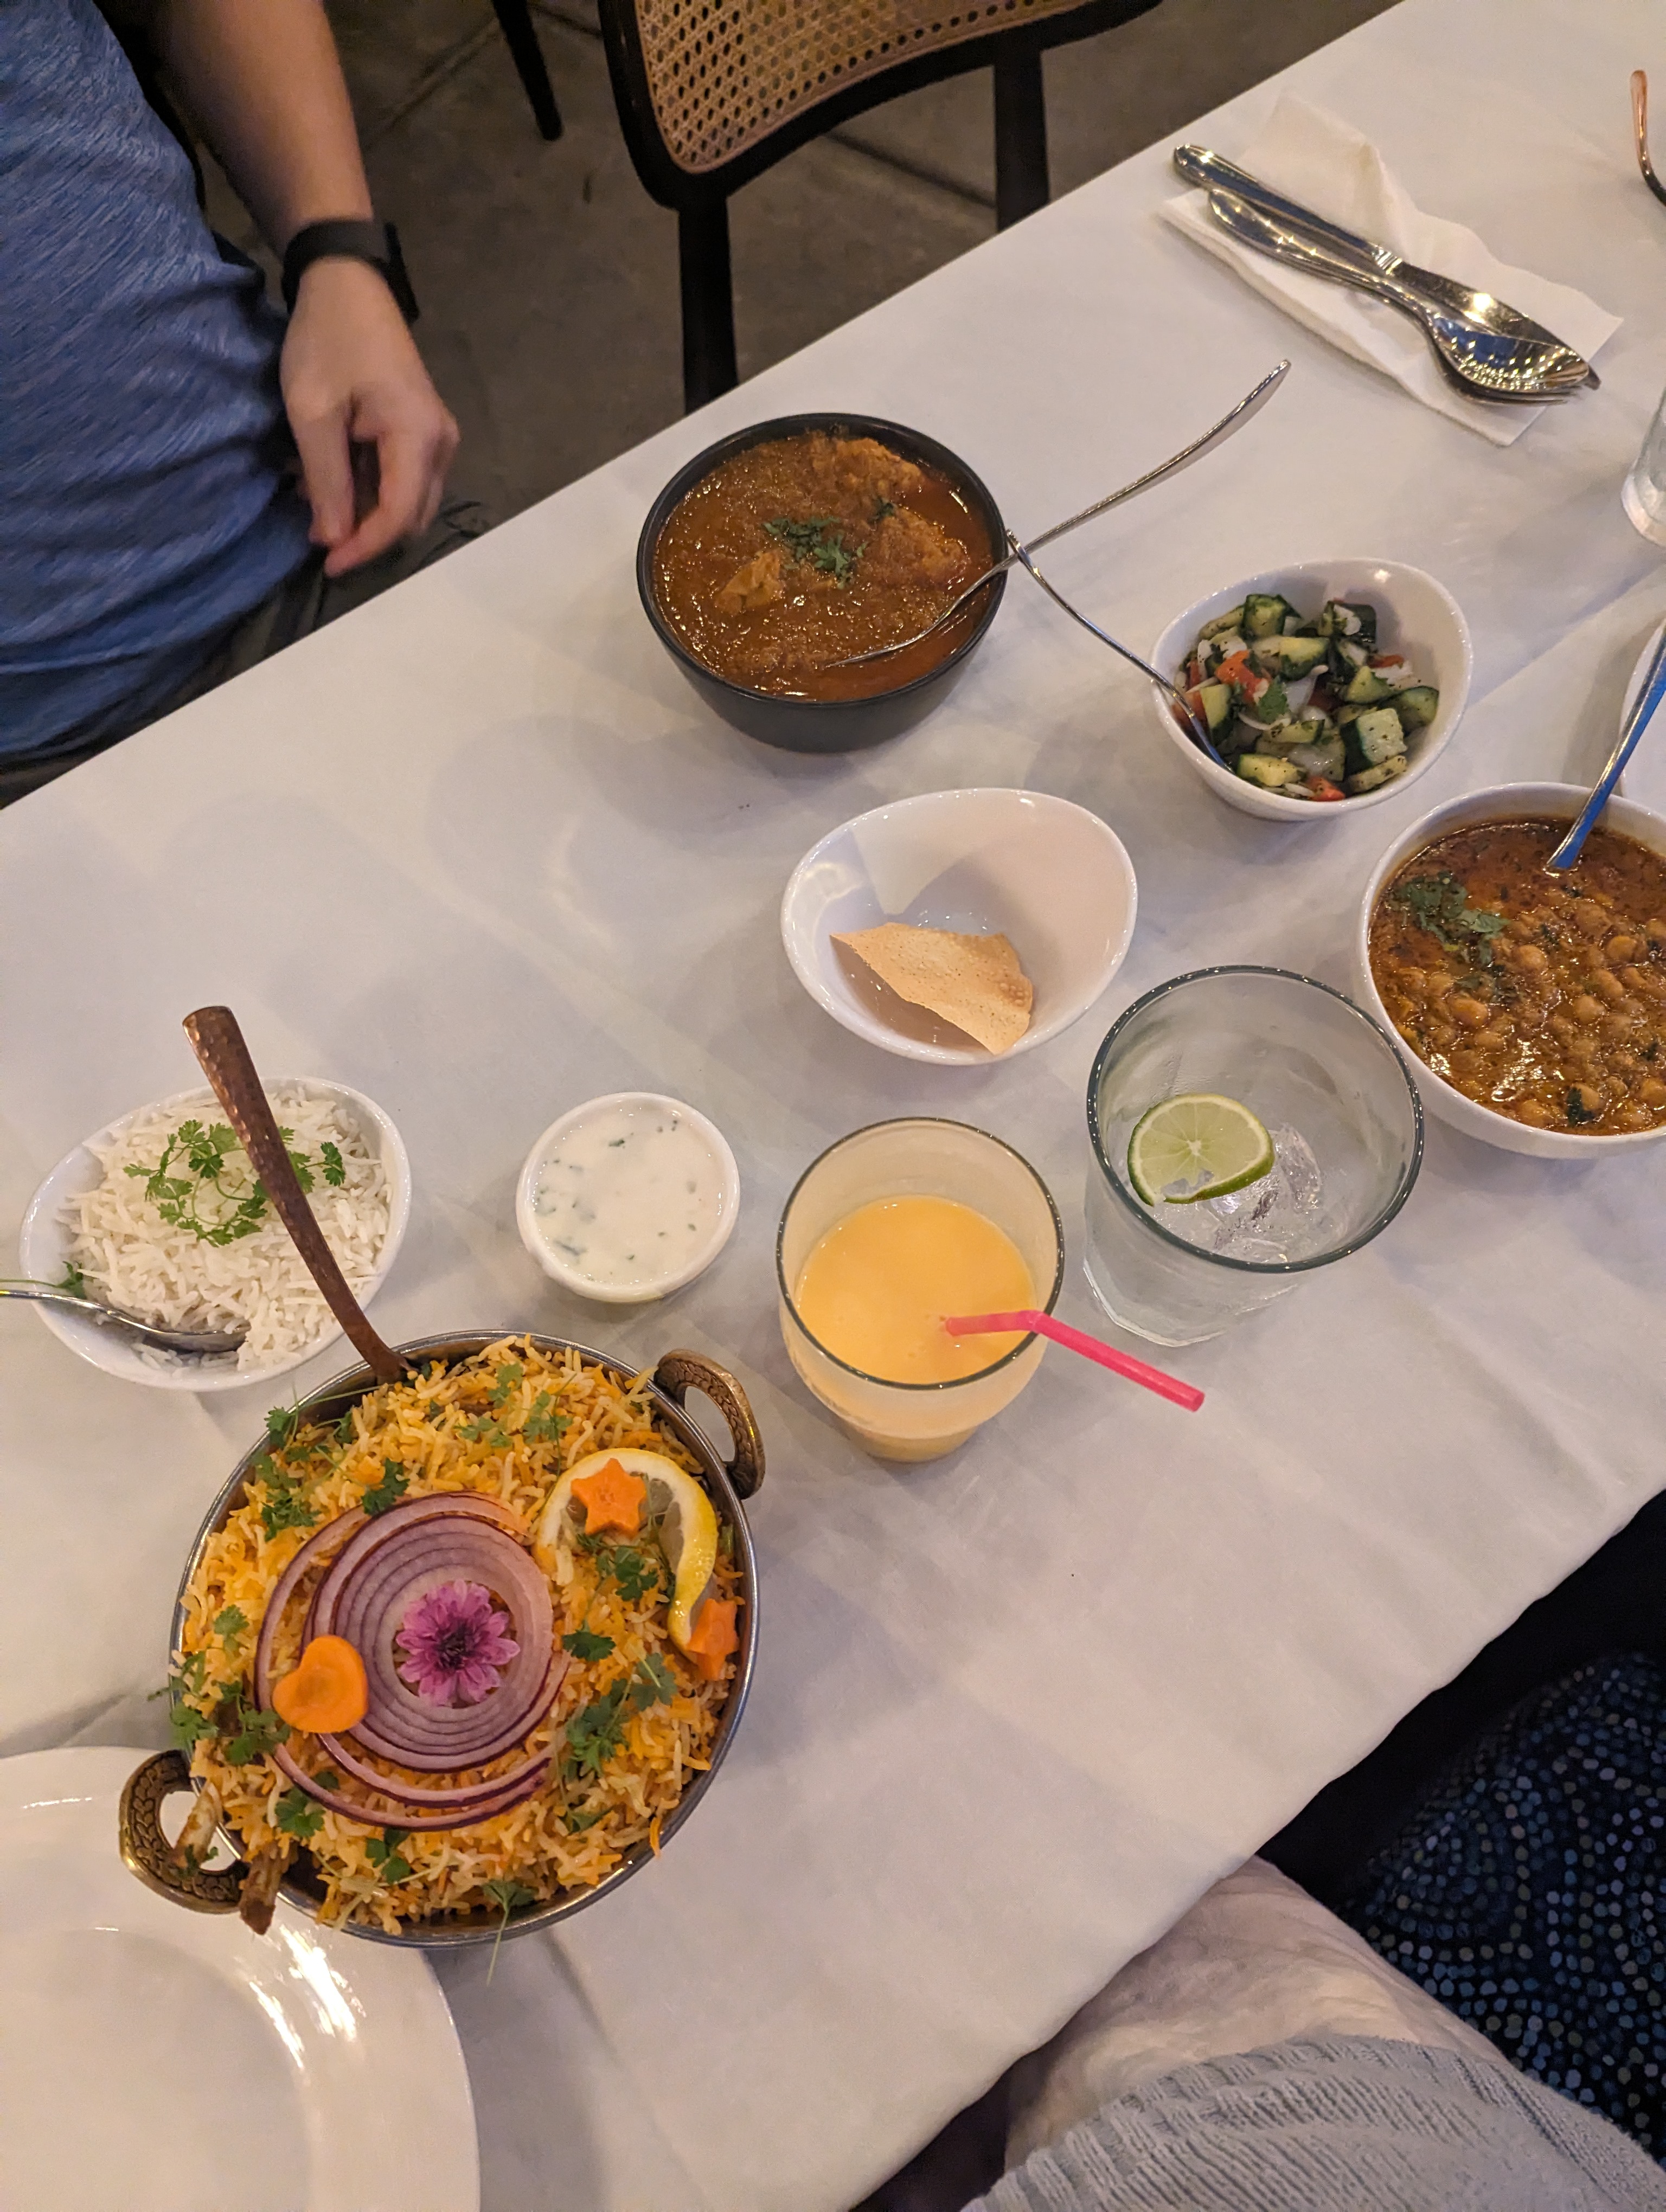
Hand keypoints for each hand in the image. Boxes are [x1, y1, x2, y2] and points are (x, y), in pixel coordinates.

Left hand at [280, 257, 458, 575]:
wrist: (346, 284)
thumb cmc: (327, 340)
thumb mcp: (313, 412)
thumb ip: (327, 480)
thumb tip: (332, 541)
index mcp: (418, 436)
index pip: (398, 516)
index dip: (363, 548)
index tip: (326, 565)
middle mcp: (440, 443)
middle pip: (411, 518)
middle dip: (367, 536)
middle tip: (318, 539)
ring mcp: (437, 437)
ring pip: (409, 503)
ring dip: (367, 514)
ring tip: (318, 502)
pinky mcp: (424, 431)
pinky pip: (403, 480)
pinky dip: (370, 491)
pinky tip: (333, 479)